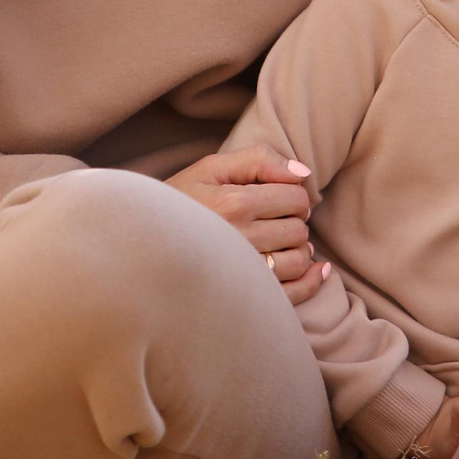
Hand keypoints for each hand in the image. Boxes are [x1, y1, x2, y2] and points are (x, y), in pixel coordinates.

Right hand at [166, 147, 326, 301]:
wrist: (142, 244)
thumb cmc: (178, 202)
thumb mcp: (210, 168)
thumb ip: (259, 160)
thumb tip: (303, 174)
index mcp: (233, 204)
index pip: (295, 197)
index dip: (292, 194)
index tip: (276, 197)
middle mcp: (241, 241)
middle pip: (298, 228)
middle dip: (293, 220)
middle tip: (273, 219)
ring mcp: (243, 274)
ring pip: (300, 260)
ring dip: (298, 248)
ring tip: (278, 241)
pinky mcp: (245, 298)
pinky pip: (295, 294)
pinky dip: (312, 281)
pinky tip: (316, 269)